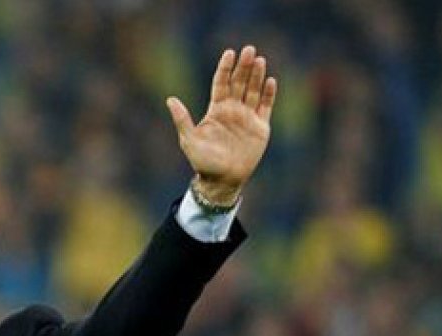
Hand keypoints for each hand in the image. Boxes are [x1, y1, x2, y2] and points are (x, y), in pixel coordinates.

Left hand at [166, 46, 276, 204]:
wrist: (222, 180)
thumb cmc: (203, 162)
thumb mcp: (189, 140)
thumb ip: (182, 119)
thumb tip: (170, 99)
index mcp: (216, 110)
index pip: (221, 83)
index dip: (225, 68)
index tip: (229, 53)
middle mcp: (232, 110)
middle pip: (239, 83)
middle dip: (244, 66)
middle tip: (249, 49)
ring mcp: (247, 118)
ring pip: (253, 91)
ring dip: (257, 76)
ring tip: (260, 60)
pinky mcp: (260, 127)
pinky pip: (266, 107)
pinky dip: (269, 94)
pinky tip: (270, 81)